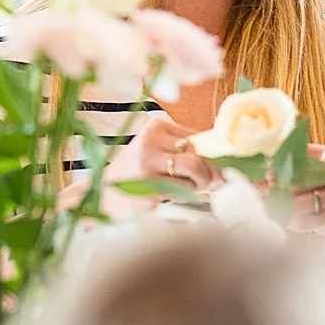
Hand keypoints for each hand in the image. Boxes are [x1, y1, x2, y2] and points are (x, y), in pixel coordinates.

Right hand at [87, 116, 217, 217]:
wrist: (102, 194)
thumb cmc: (135, 173)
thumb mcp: (155, 151)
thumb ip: (182, 149)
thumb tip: (222, 158)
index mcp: (155, 127)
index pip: (197, 136)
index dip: (214, 153)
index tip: (222, 166)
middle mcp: (150, 142)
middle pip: (198, 150)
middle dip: (212, 170)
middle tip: (213, 182)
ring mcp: (147, 165)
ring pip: (195, 168)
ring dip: (201, 183)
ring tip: (193, 189)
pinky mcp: (148, 189)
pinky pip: (183, 190)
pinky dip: (186, 195)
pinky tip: (174, 197)